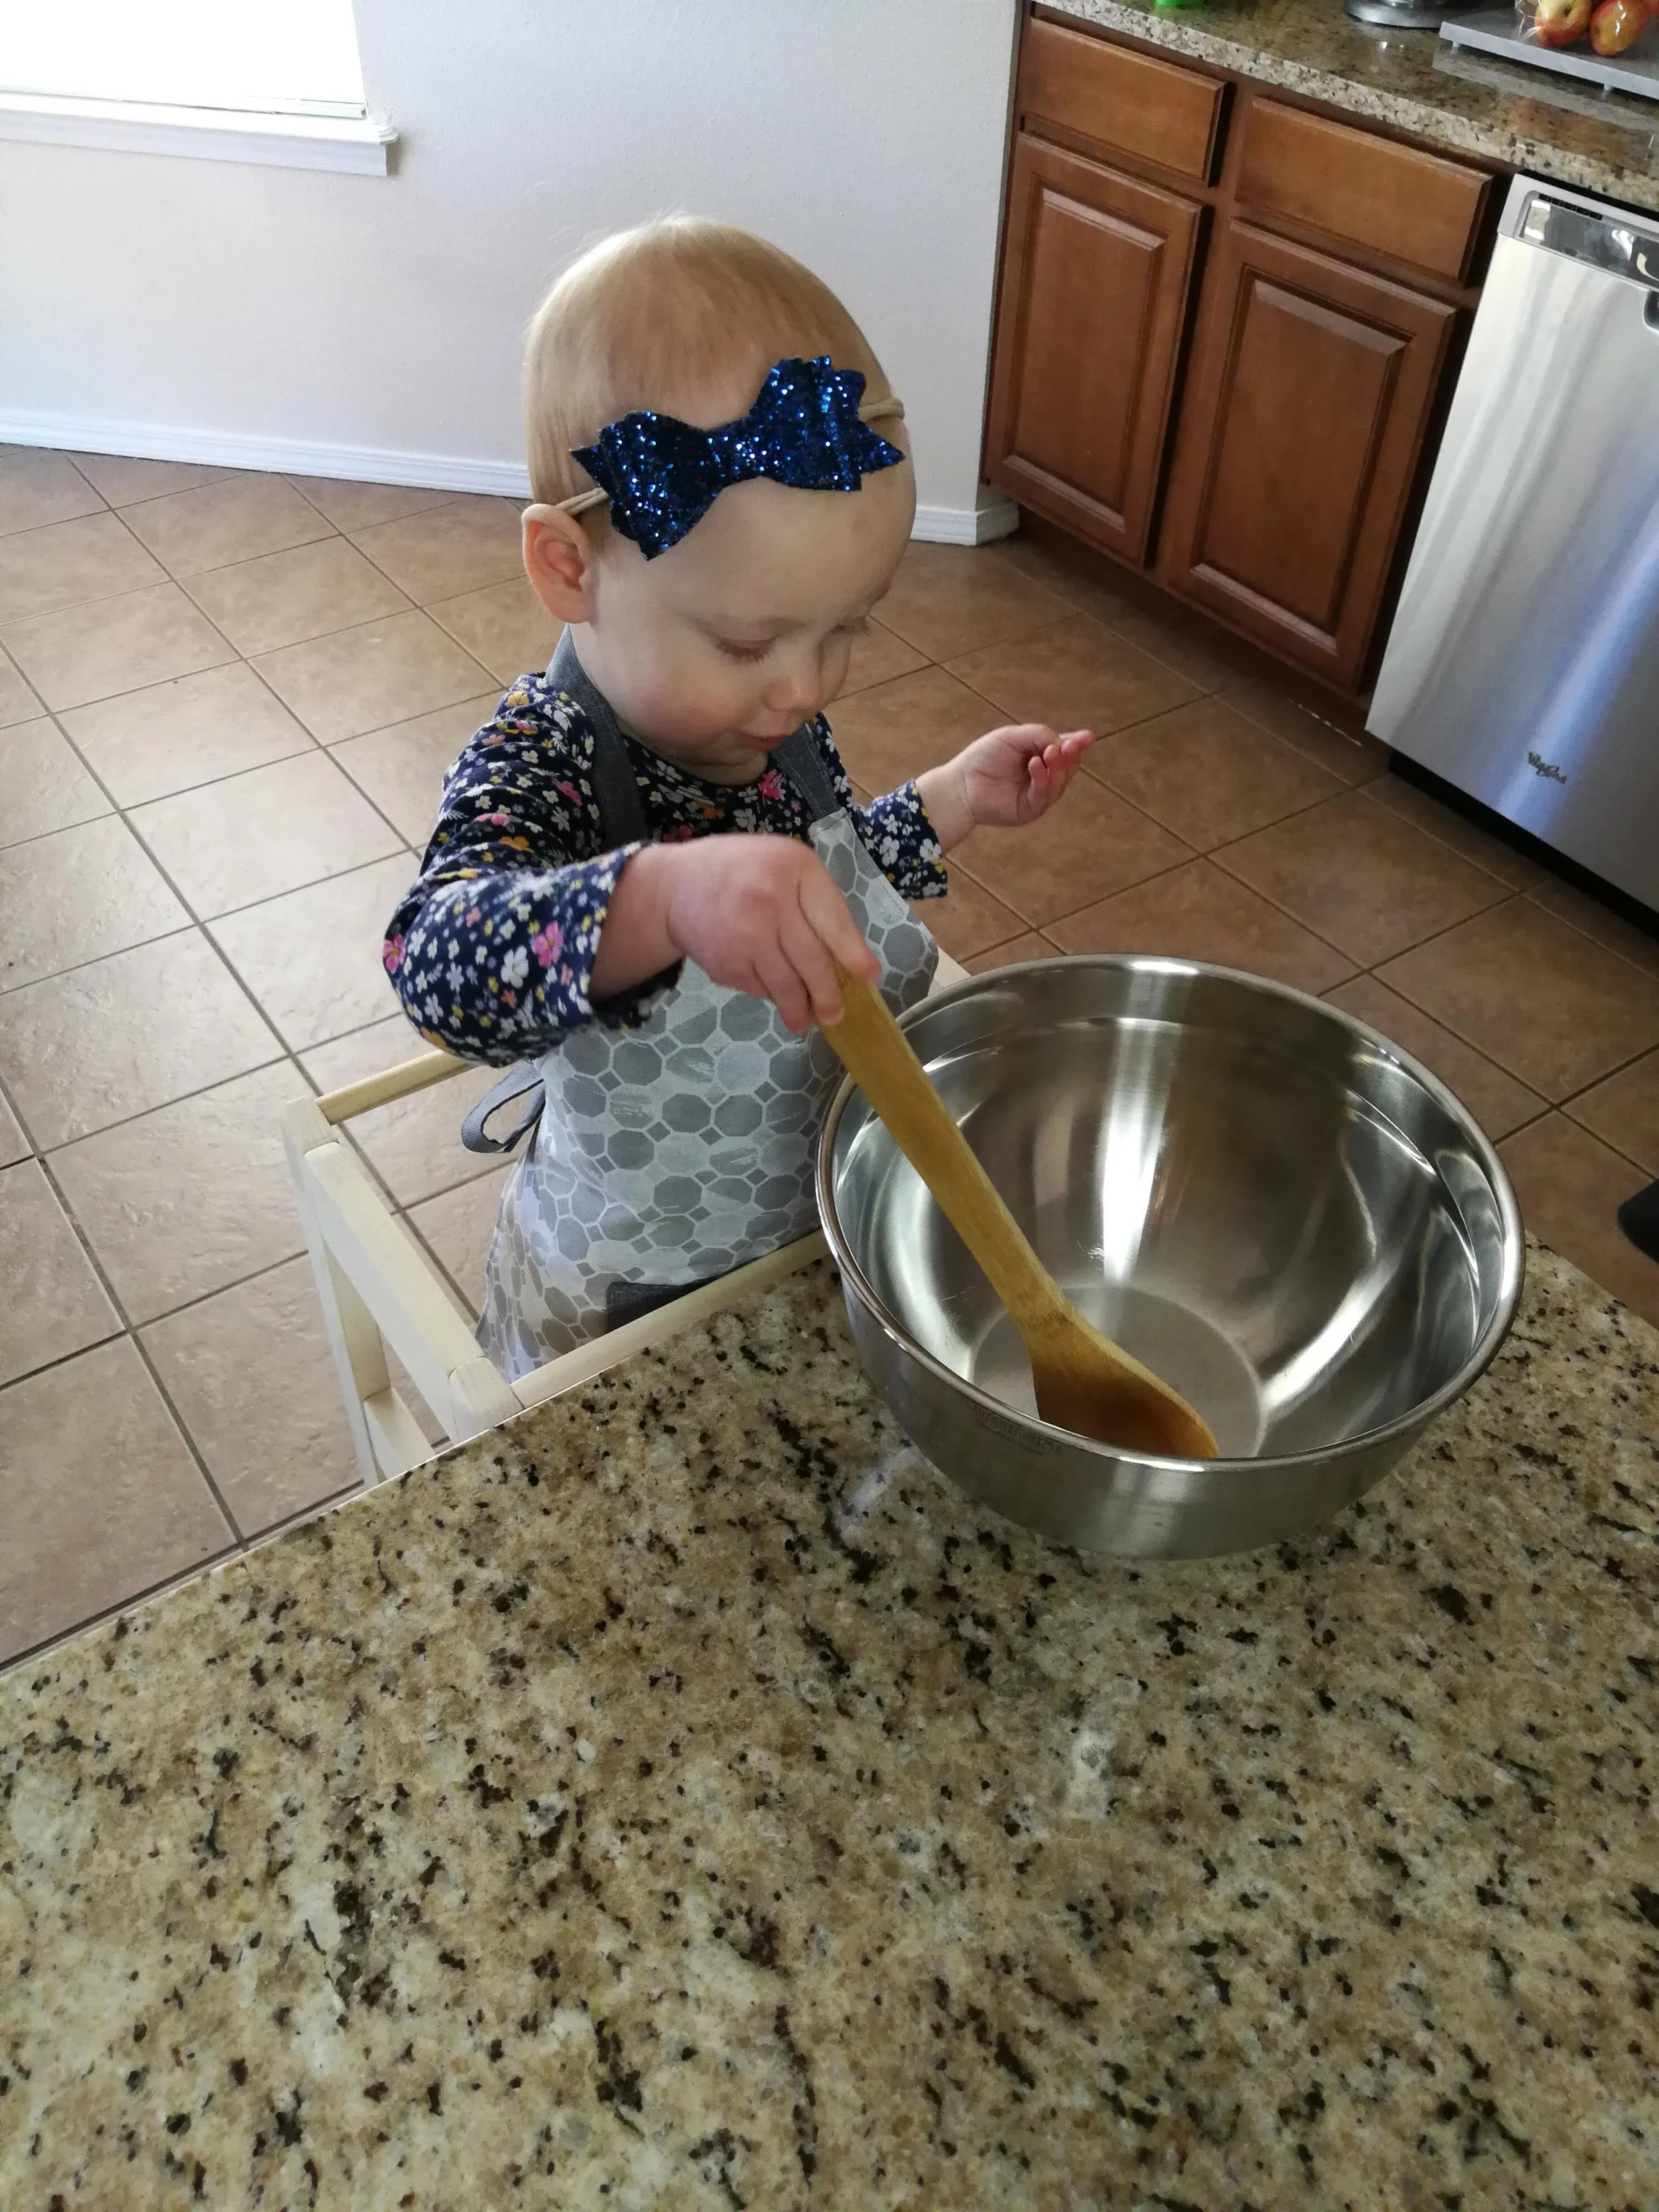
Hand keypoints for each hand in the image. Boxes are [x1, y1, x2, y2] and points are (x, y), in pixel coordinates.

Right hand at [606, 834, 878, 1032]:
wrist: (674, 886)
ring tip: (806, 1020)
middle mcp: (769, 903)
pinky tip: (773, 993)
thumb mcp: (785, 862)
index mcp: (793, 870)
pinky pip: (759, 989)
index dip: (854, 955)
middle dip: (828, 995)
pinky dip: (770, 996)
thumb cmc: (742, 869)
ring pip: (786, 985)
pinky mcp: (725, 964)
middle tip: (835, 1014)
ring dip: (800, 1009)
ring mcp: (744, 937)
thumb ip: (815, 899)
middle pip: (812, 961)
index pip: (833, 922)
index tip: (870, 976)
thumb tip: (846, 956)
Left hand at [915, 723, 1093, 848]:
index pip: (1064, 749)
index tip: (1089, 737)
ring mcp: (1038, 794)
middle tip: (1069, 746)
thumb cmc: (984, 756)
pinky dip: (1043, 779)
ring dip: (1058, 766)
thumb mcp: (1012, 736)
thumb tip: (1063, 742)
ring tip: (1050, 753)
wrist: (962, 783)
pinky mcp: (1030, 810)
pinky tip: (1035, 765)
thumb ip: (1039, 735)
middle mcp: (1042, 775)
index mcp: (1039, 755)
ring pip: (1060, 782)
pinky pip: (1044, 795)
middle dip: (1071, 755)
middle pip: (1067, 767)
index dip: (1077, 743)